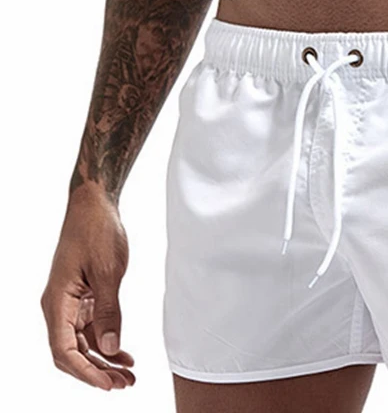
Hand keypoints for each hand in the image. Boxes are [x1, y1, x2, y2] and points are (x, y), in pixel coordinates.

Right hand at [41, 188, 134, 389]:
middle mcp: (57, 306)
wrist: (94, 204)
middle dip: (96, 371)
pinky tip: (123, 352)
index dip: (86, 372)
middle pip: (71, 352)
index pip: (64, 351)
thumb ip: (108, 312)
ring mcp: (68, 302)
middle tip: (125, 384)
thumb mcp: (108, 272)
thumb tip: (109, 348)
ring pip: (81, 342)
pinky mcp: (80, 295)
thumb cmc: (97, 231)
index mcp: (57, 302)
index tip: (108, 384)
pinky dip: (104, 340)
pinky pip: (88, 326)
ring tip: (128, 374)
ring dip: (102, 359)